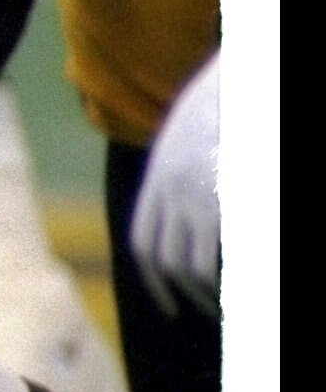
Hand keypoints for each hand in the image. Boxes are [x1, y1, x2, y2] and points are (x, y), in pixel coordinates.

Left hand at [130, 57, 220, 318]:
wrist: (245, 78)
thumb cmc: (229, 103)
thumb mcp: (192, 138)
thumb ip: (182, 177)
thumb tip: (189, 219)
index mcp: (162, 176)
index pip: (145, 242)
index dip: (156, 280)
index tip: (171, 305)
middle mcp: (176, 189)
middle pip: (168, 261)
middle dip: (187, 295)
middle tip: (211, 313)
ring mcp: (206, 195)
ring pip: (197, 268)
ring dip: (214, 295)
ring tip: (233, 308)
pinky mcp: (232, 203)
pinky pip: (227, 257)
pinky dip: (234, 280)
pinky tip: (245, 290)